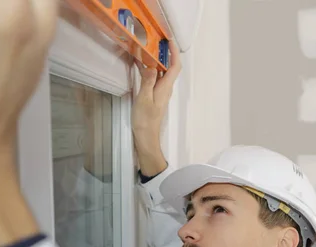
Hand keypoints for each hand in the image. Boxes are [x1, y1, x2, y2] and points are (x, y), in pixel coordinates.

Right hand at [131, 40, 181, 176]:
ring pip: (162, 73)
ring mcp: (160, 92)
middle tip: (155, 41)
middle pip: (170, 68)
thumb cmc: (145, 120)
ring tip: (146, 49)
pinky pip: (154, 79)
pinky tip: (140, 66)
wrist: (146, 137)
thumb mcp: (144, 98)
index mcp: (165, 88)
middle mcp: (166, 88)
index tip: (169, 41)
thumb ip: (148, 81)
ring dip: (156, 61)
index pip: (175, 66)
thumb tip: (152, 66)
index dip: (174, 53)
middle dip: (165, 54)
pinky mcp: (154, 96)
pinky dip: (149, 71)